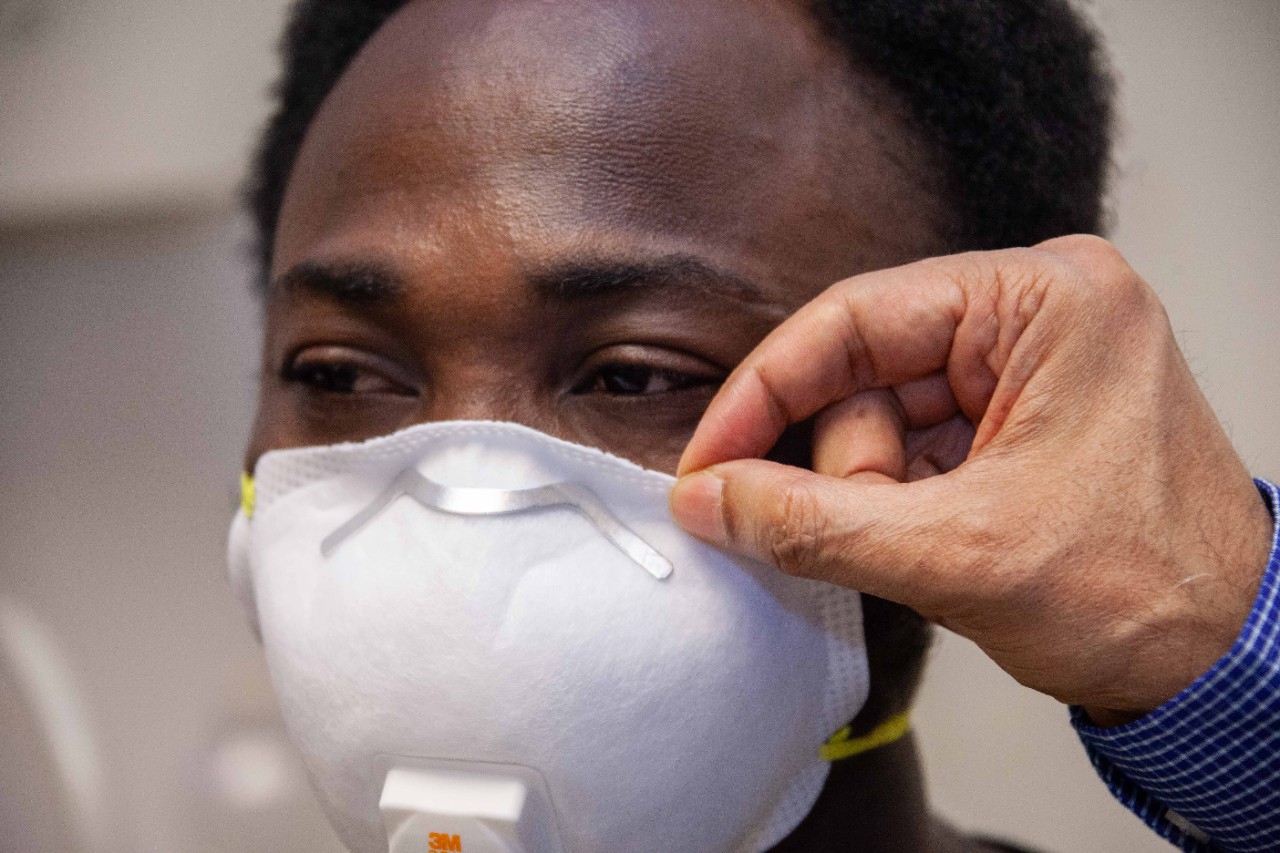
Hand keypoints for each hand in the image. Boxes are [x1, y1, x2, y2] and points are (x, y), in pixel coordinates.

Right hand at [670, 235, 1273, 723]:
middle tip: (866, 536)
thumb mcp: (955, 555)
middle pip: (864, 372)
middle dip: (850, 467)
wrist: (1223, 669)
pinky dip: (899, 502)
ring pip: (880, 416)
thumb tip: (707, 499)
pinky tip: (935, 544)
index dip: (765, 394)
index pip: (855, 318)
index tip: (709, 460)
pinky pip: (912, 446)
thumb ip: (810, 522)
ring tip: (931, 551)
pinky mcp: (1018, 418)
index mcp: (1045, 300)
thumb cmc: (1144, 595)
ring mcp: (1029, 366)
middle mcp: (1038, 313)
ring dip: (876, 494)